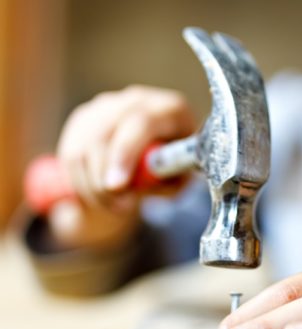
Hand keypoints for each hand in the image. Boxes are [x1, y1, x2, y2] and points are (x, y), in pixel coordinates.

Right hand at [50, 85, 194, 247]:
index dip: (126, 153)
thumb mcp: (182, 178)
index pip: (141, 123)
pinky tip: (99, 195)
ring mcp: (106, 106)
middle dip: (104, 179)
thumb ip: (168, 179)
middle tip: (120, 207)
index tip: (117, 186)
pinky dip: (80, 183)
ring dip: (93, 188)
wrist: (158, 155)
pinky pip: (71, 156)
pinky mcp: (84, 118)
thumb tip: (148, 179)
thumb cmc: (175, 168)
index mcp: (170, 109)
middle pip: (105, 136)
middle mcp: (136, 100)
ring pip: (82, 150)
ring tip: (115, 205)